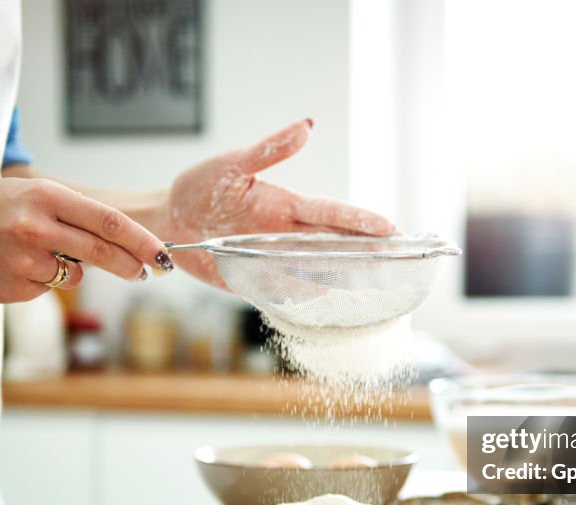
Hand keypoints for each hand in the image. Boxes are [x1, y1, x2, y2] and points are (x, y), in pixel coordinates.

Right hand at [0, 178, 172, 302]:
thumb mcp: (24, 194)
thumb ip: (68, 214)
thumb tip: (116, 240)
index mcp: (45, 196)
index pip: (109, 222)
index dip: (142, 241)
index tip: (163, 255)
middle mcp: (38, 227)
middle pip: (103, 252)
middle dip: (132, 266)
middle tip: (146, 272)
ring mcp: (25, 260)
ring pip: (75, 274)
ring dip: (70, 270)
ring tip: (31, 253)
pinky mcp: (15, 288)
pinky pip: (46, 289)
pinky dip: (39, 281)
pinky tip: (10, 266)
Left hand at [160, 119, 394, 286]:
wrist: (171, 222)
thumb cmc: (201, 188)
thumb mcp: (231, 165)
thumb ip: (268, 151)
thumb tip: (306, 128)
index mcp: (287, 206)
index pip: (331, 214)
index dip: (360, 221)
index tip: (390, 228)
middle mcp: (288, 234)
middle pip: (336, 243)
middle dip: (370, 249)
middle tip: (404, 256)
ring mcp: (276, 260)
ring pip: (319, 270)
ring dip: (346, 277)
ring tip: (379, 286)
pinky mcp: (259, 282)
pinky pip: (289, 294)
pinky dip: (311, 301)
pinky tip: (334, 307)